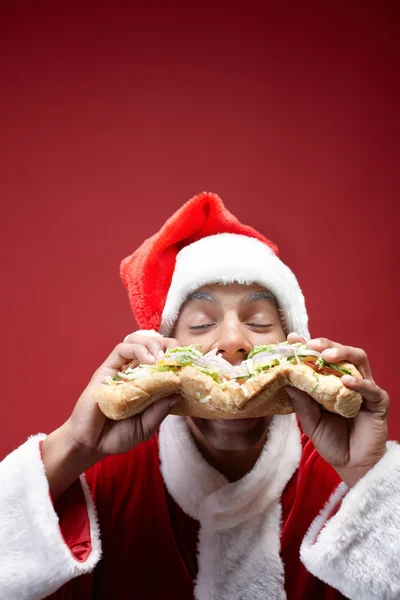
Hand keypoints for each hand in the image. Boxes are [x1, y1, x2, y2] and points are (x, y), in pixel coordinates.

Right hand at [42, 334, 179, 499]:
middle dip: (169, 345)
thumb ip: (159, 411)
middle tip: (178, 356)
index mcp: (149, 384)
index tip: (191, 363)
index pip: (166, 360)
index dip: (178, 357)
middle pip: (154, 345)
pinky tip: (149, 360)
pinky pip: (122, 349)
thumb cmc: (117, 436)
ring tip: (162, 358)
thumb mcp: (146, 427)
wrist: (90, 444)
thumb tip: (178, 392)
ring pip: (138, 341)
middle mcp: (136, 372)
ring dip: (154, 344)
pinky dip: (138, 349)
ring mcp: (121, 369)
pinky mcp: (106, 369)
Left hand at [285, 333, 388, 486]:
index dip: (308, 346)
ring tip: (327, 355)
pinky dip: (360, 382)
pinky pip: (371, 388)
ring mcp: (365, 389)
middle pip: (342, 352)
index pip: (321, 357)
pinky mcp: (378, 402)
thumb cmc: (332, 441)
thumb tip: (286, 380)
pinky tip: (347, 381)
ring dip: (343, 353)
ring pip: (358, 360)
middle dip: (326, 344)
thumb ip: (301, 402)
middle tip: (310, 344)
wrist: (351, 465)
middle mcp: (349, 380)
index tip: (292, 339)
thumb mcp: (310, 421)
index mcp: (331, 381)